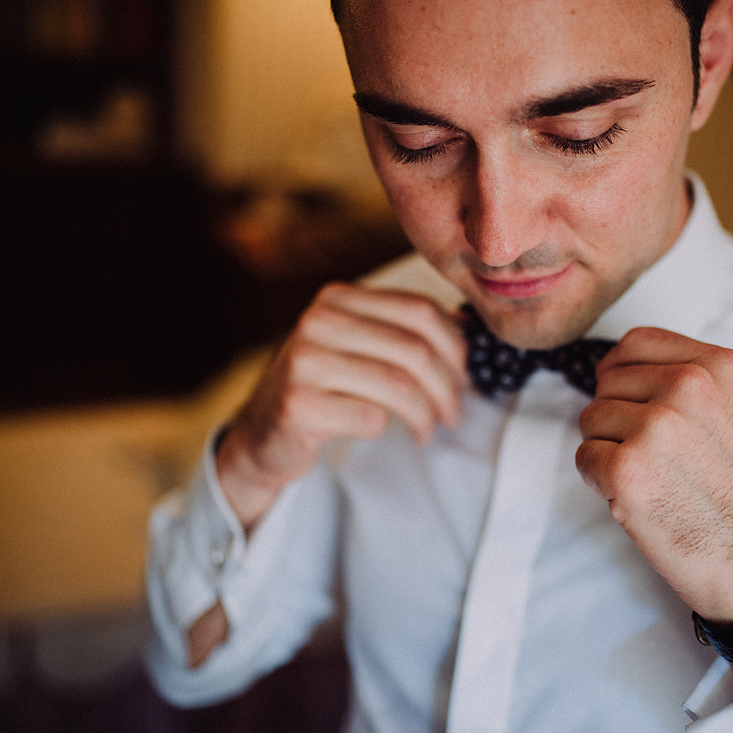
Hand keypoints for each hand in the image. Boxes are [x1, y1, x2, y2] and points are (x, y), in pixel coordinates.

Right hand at [218, 282, 466, 530]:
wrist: (263, 434)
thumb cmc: (324, 389)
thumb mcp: (358, 345)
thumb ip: (402, 330)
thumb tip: (468, 324)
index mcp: (338, 298)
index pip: (420, 310)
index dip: (455, 347)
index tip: (464, 377)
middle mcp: (318, 321)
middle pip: (414, 349)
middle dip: (446, 387)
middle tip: (453, 414)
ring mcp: (304, 362)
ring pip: (398, 385)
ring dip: (425, 414)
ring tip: (428, 429)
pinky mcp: (298, 405)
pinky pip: (370, 416)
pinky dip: (388, 428)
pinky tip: (385, 432)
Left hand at [575, 326, 732, 626]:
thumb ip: (685, 377)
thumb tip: (616, 368)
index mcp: (718, 365)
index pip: (635, 343)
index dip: (624, 376)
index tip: (637, 406)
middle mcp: (689, 386)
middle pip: (608, 382)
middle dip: (618, 417)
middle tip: (657, 457)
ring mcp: (657, 427)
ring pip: (591, 419)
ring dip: (609, 449)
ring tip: (654, 477)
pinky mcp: (628, 469)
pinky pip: (584, 458)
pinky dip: (600, 482)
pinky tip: (640, 498)